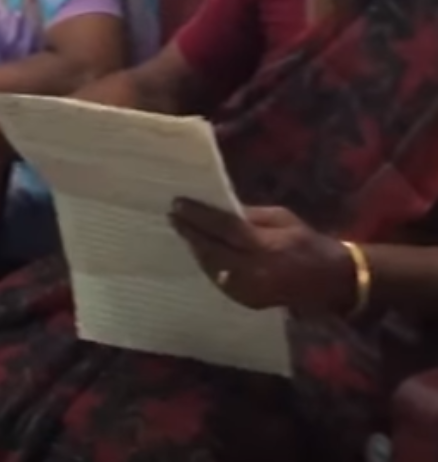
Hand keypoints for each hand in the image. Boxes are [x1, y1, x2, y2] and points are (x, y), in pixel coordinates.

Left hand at [170, 201, 353, 314]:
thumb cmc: (307, 242)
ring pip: (211, 267)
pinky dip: (208, 265)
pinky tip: (201, 252)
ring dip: (196, 248)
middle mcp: (255, 271)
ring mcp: (250, 290)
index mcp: (266, 246)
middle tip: (173, 217)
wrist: (333, 281)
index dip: (198, 216)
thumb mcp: (281, 218)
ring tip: (183, 231)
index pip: (223, 228)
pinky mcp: (248, 302)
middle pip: (211, 250)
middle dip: (190, 232)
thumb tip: (216, 208)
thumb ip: (248, 215)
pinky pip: (219, 280)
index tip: (178, 204)